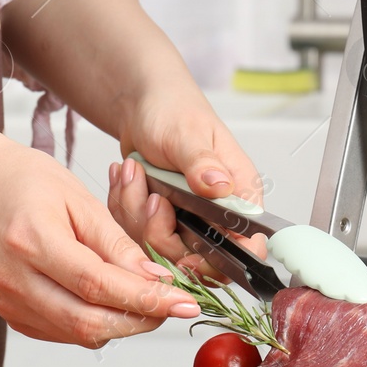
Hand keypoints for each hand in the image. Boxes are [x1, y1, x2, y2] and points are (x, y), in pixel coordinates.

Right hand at [0, 139, 200, 346]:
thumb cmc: (22, 182)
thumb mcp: (79, 198)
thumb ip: (117, 244)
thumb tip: (154, 280)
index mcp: (31, 241)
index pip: (98, 285)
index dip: (145, 299)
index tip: (182, 302)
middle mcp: (14, 279)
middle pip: (88, 322)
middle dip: (140, 320)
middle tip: (172, 307)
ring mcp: (8, 302)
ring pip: (79, 334)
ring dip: (121, 325)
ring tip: (146, 302)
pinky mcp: (11, 314)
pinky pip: (63, 333)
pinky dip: (95, 324)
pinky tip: (111, 303)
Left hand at [107, 90, 265, 278]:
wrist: (143, 106)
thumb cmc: (174, 111)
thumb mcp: (187, 135)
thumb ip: (202, 163)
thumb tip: (219, 186)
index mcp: (237, 196)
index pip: (244, 247)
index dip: (219, 260)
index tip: (188, 254)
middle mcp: (215, 215)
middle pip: (193, 258)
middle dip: (160, 231)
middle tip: (151, 197)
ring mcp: (184, 221)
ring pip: (157, 248)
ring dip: (135, 212)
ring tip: (132, 172)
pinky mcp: (157, 222)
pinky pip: (134, 234)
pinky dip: (123, 207)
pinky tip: (125, 177)